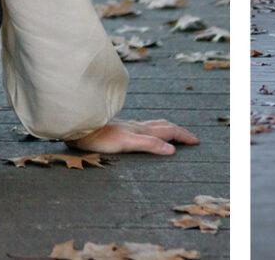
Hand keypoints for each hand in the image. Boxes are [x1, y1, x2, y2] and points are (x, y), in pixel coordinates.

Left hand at [67, 117, 198, 155]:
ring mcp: (127, 126)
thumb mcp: (126, 143)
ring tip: (173, 132)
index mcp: (141, 130)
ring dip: (167, 128)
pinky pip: (142, 127)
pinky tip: (144, 131)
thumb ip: (149, 144)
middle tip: (190, 138)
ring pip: (153, 124)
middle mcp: (137, 126)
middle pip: (163, 125)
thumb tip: (172, 149)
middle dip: (179, 131)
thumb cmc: (99, 137)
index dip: (183, 136)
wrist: (78, 126)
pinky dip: (152, 129)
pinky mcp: (118, 128)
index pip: (169, 131)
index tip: (196, 141)